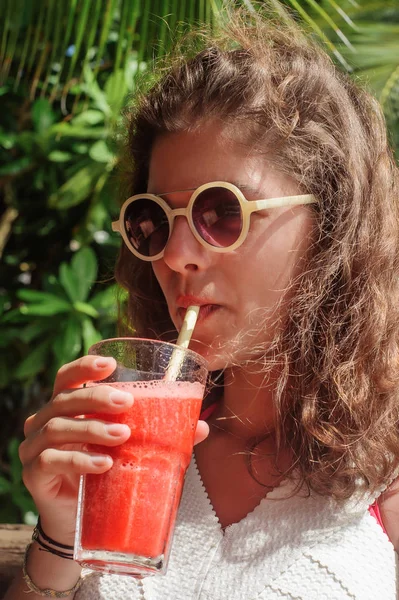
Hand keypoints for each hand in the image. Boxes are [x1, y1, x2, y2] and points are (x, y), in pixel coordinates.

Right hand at [19, 355, 208, 542]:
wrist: (79, 520)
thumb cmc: (104, 472)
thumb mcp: (129, 448)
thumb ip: (158, 433)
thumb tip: (202, 426)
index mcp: (66, 407)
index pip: (66, 377)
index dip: (84, 367)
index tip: (110, 365)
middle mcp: (45, 421)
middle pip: (64, 399)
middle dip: (96, 397)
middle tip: (126, 402)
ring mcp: (35, 447)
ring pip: (57, 427)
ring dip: (92, 428)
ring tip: (122, 436)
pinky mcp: (34, 474)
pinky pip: (51, 460)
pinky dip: (78, 459)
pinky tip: (103, 464)